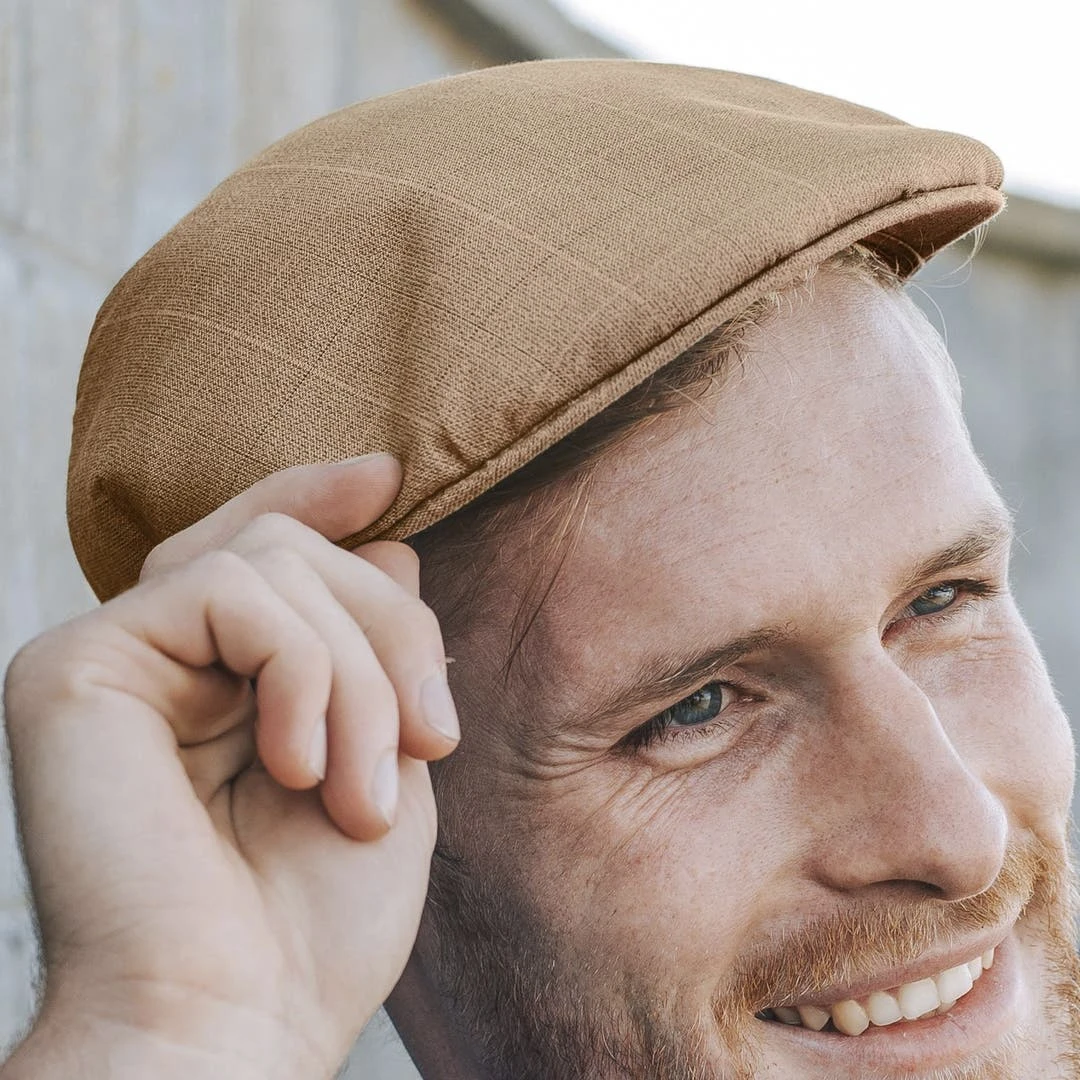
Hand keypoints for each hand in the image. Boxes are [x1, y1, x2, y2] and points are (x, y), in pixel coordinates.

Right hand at [3, 455, 455, 1078]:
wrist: (230, 1026)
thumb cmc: (311, 921)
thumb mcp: (382, 757)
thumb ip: (376, 648)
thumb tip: (389, 539)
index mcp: (215, 681)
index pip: (263, 549)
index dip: (321, 497)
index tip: (388, 477)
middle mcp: (152, 658)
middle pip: (289, 545)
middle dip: (389, 627)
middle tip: (432, 743)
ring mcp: (110, 656)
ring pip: (274, 559)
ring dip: (356, 668)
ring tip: (365, 789)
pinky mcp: (74, 666)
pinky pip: (231, 591)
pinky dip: (302, 668)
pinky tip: (299, 764)